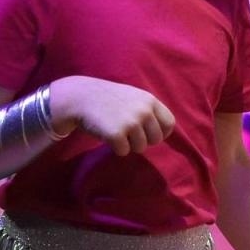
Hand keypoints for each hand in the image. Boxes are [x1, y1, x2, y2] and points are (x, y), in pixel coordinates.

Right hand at [51, 75, 175, 154]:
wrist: (80, 97)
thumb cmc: (107, 99)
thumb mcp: (133, 97)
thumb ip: (148, 110)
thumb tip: (164, 132)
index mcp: (150, 101)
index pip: (169, 124)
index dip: (160, 132)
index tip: (147, 133)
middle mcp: (144, 111)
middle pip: (156, 139)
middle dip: (143, 140)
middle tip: (127, 133)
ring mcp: (131, 123)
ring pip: (140, 148)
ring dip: (128, 145)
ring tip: (116, 131)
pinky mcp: (117, 135)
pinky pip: (124, 152)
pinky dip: (115, 148)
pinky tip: (107, 135)